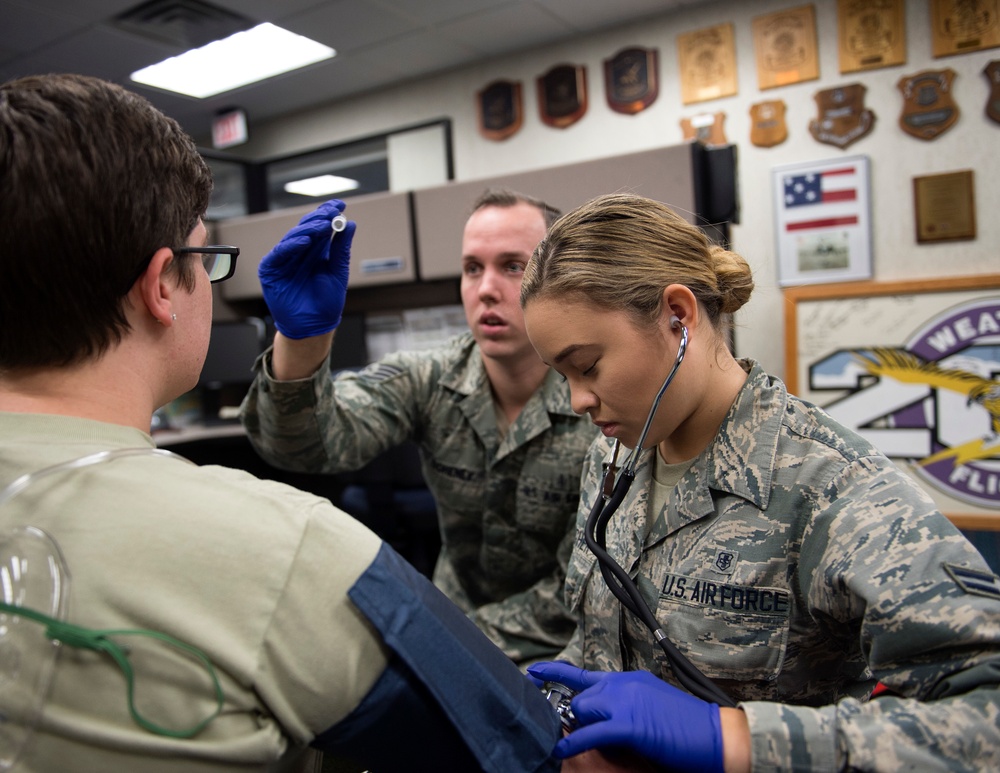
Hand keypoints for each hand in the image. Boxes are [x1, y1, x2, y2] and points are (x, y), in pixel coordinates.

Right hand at [258, 200, 355, 338]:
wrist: (314, 325)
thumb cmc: (326, 301)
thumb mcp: (338, 272)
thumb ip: (341, 249)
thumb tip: (350, 224)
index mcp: (315, 251)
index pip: (320, 227)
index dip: (328, 214)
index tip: (340, 204)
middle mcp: (298, 252)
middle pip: (306, 228)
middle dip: (319, 218)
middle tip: (332, 211)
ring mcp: (284, 260)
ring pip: (293, 238)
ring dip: (308, 229)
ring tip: (323, 225)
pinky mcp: (270, 269)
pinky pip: (280, 253)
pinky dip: (292, 246)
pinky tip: (305, 241)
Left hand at [527, 662, 723, 772]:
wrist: (719, 736)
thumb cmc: (690, 729)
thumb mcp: (652, 708)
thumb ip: (625, 707)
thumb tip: (600, 721)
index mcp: (631, 680)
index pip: (585, 674)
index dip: (556, 673)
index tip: (534, 672)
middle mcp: (625, 684)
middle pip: (580, 695)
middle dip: (573, 716)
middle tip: (571, 733)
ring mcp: (627, 701)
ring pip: (582, 710)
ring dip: (578, 729)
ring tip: (578, 745)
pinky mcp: (630, 724)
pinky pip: (590, 733)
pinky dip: (573, 744)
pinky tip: (562, 752)